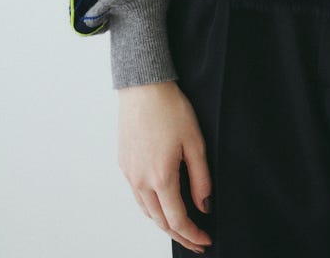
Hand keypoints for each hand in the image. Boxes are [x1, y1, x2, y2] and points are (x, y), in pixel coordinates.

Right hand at [117, 79, 212, 252]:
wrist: (143, 87)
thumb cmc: (170, 109)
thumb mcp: (195, 142)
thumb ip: (201, 177)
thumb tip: (204, 205)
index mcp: (160, 177)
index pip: (177, 219)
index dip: (193, 234)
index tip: (205, 240)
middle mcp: (141, 181)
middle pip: (160, 221)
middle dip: (180, 235)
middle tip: (196, 241)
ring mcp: (129, 174)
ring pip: (146, 211)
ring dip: (164, 224)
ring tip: (181, 228)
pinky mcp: (124, 164)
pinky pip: (137, 197)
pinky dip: (151, 208)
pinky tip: (161, 205)